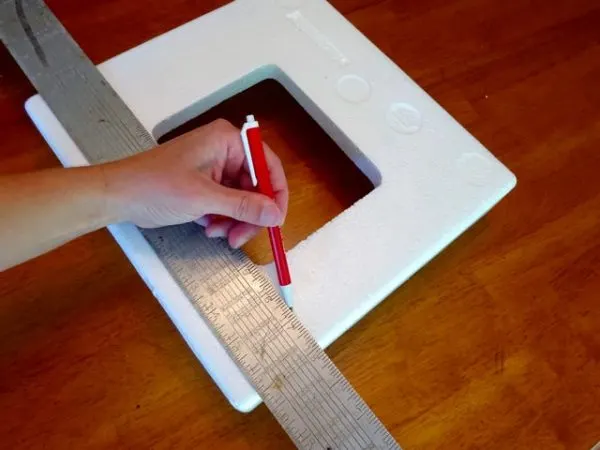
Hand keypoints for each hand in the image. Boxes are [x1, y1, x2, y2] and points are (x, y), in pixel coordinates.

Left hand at [103, 119, 287, 247]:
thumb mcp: (205, 198)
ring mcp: (214, 167)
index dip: (276, 195)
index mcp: (228, 141)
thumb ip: (244, 206)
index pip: (268, 165)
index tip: (275, 222)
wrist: (118, 195)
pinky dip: (221, 219)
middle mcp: (225, 150)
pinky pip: (226, 204)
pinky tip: (207, 228)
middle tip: (239, 239)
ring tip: (217, 233)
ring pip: (242, 199)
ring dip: (234, 221)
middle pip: (256, 186)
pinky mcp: (204, 184)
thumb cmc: (157, 187)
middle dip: (249, 215)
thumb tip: (275, 216)